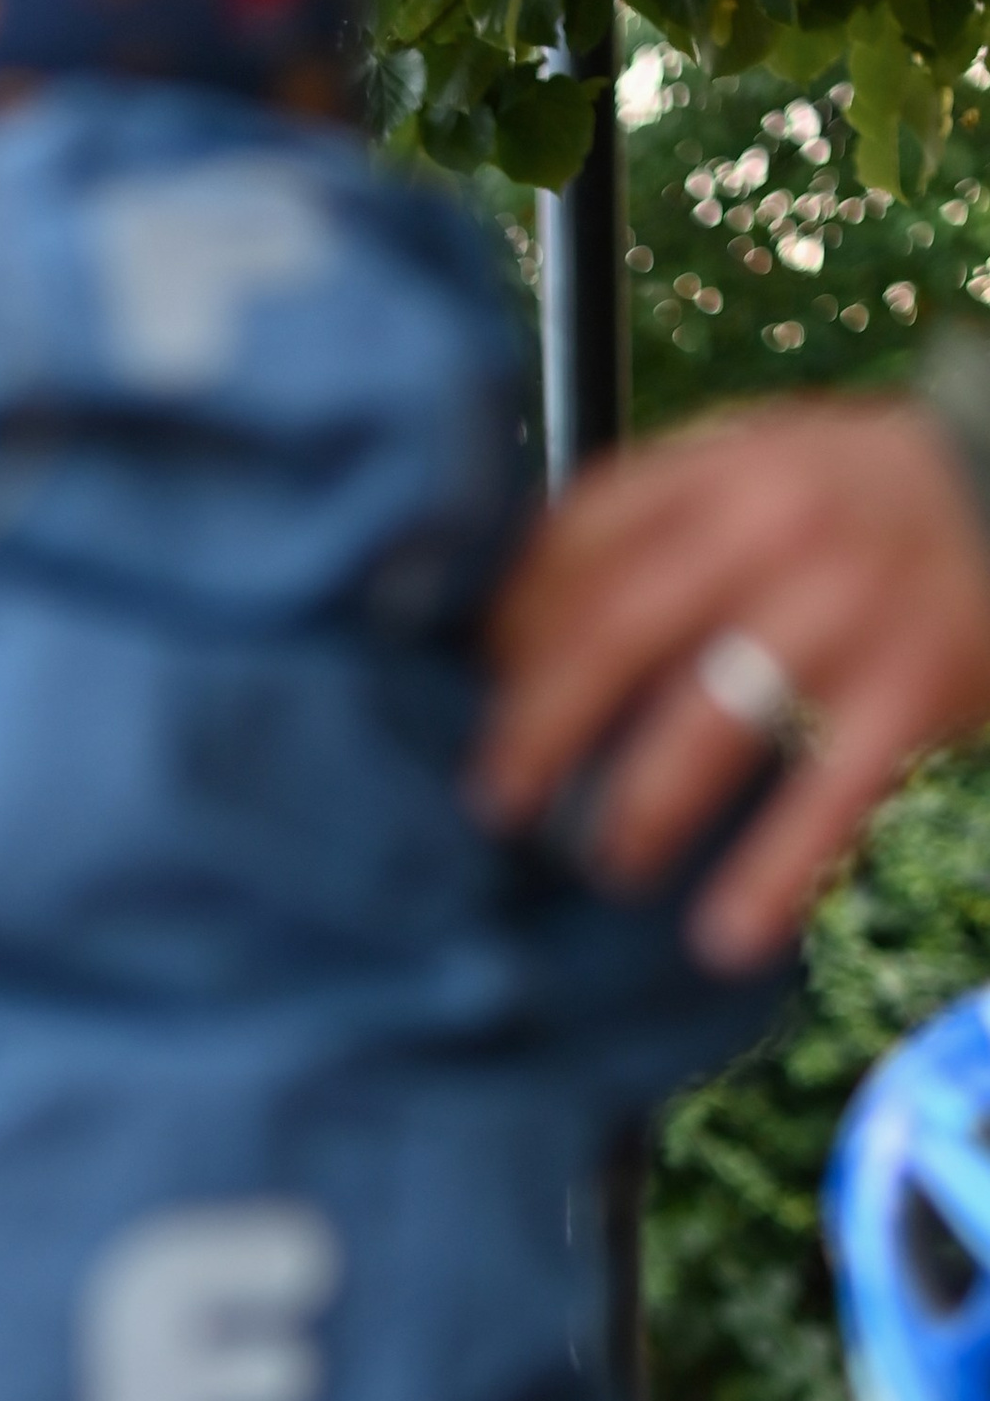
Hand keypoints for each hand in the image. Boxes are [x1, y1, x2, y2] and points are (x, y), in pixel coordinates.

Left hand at [474, 395, 989, 971]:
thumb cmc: (867, 502)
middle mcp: (779, 522)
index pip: (580, 540)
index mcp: (727, 464)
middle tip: (496, 802)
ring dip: (639, 805)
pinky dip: (772, 871)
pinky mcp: (920, 681)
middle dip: (539, 728)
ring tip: (607, 862)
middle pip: (615, 632)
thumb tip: (515, 633)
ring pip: (708, 719)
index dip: (514, 624)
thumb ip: (664, 522)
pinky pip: (829, 791)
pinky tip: (725, 935)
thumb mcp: (768, 467)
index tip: (480, 689)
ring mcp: (852, 602)